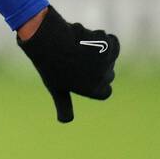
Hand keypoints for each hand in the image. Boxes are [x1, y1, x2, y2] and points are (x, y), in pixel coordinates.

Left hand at [16, 5, 119, 122]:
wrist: (47, 41)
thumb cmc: (50, 65)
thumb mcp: (56, 88)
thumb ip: (65, 105)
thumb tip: (65, 121)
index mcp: (93, 90)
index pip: (105, 92)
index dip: (96, 82)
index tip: (84, 74)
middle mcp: (104, 79)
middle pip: (109, 74)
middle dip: (96, 66)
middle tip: (76, 59)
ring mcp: (107, 62)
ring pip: (109, 55)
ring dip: (97, 48)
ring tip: (78, 47)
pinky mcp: (108, 45)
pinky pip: (111, 41)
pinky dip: (101, 38)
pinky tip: (85, 37)